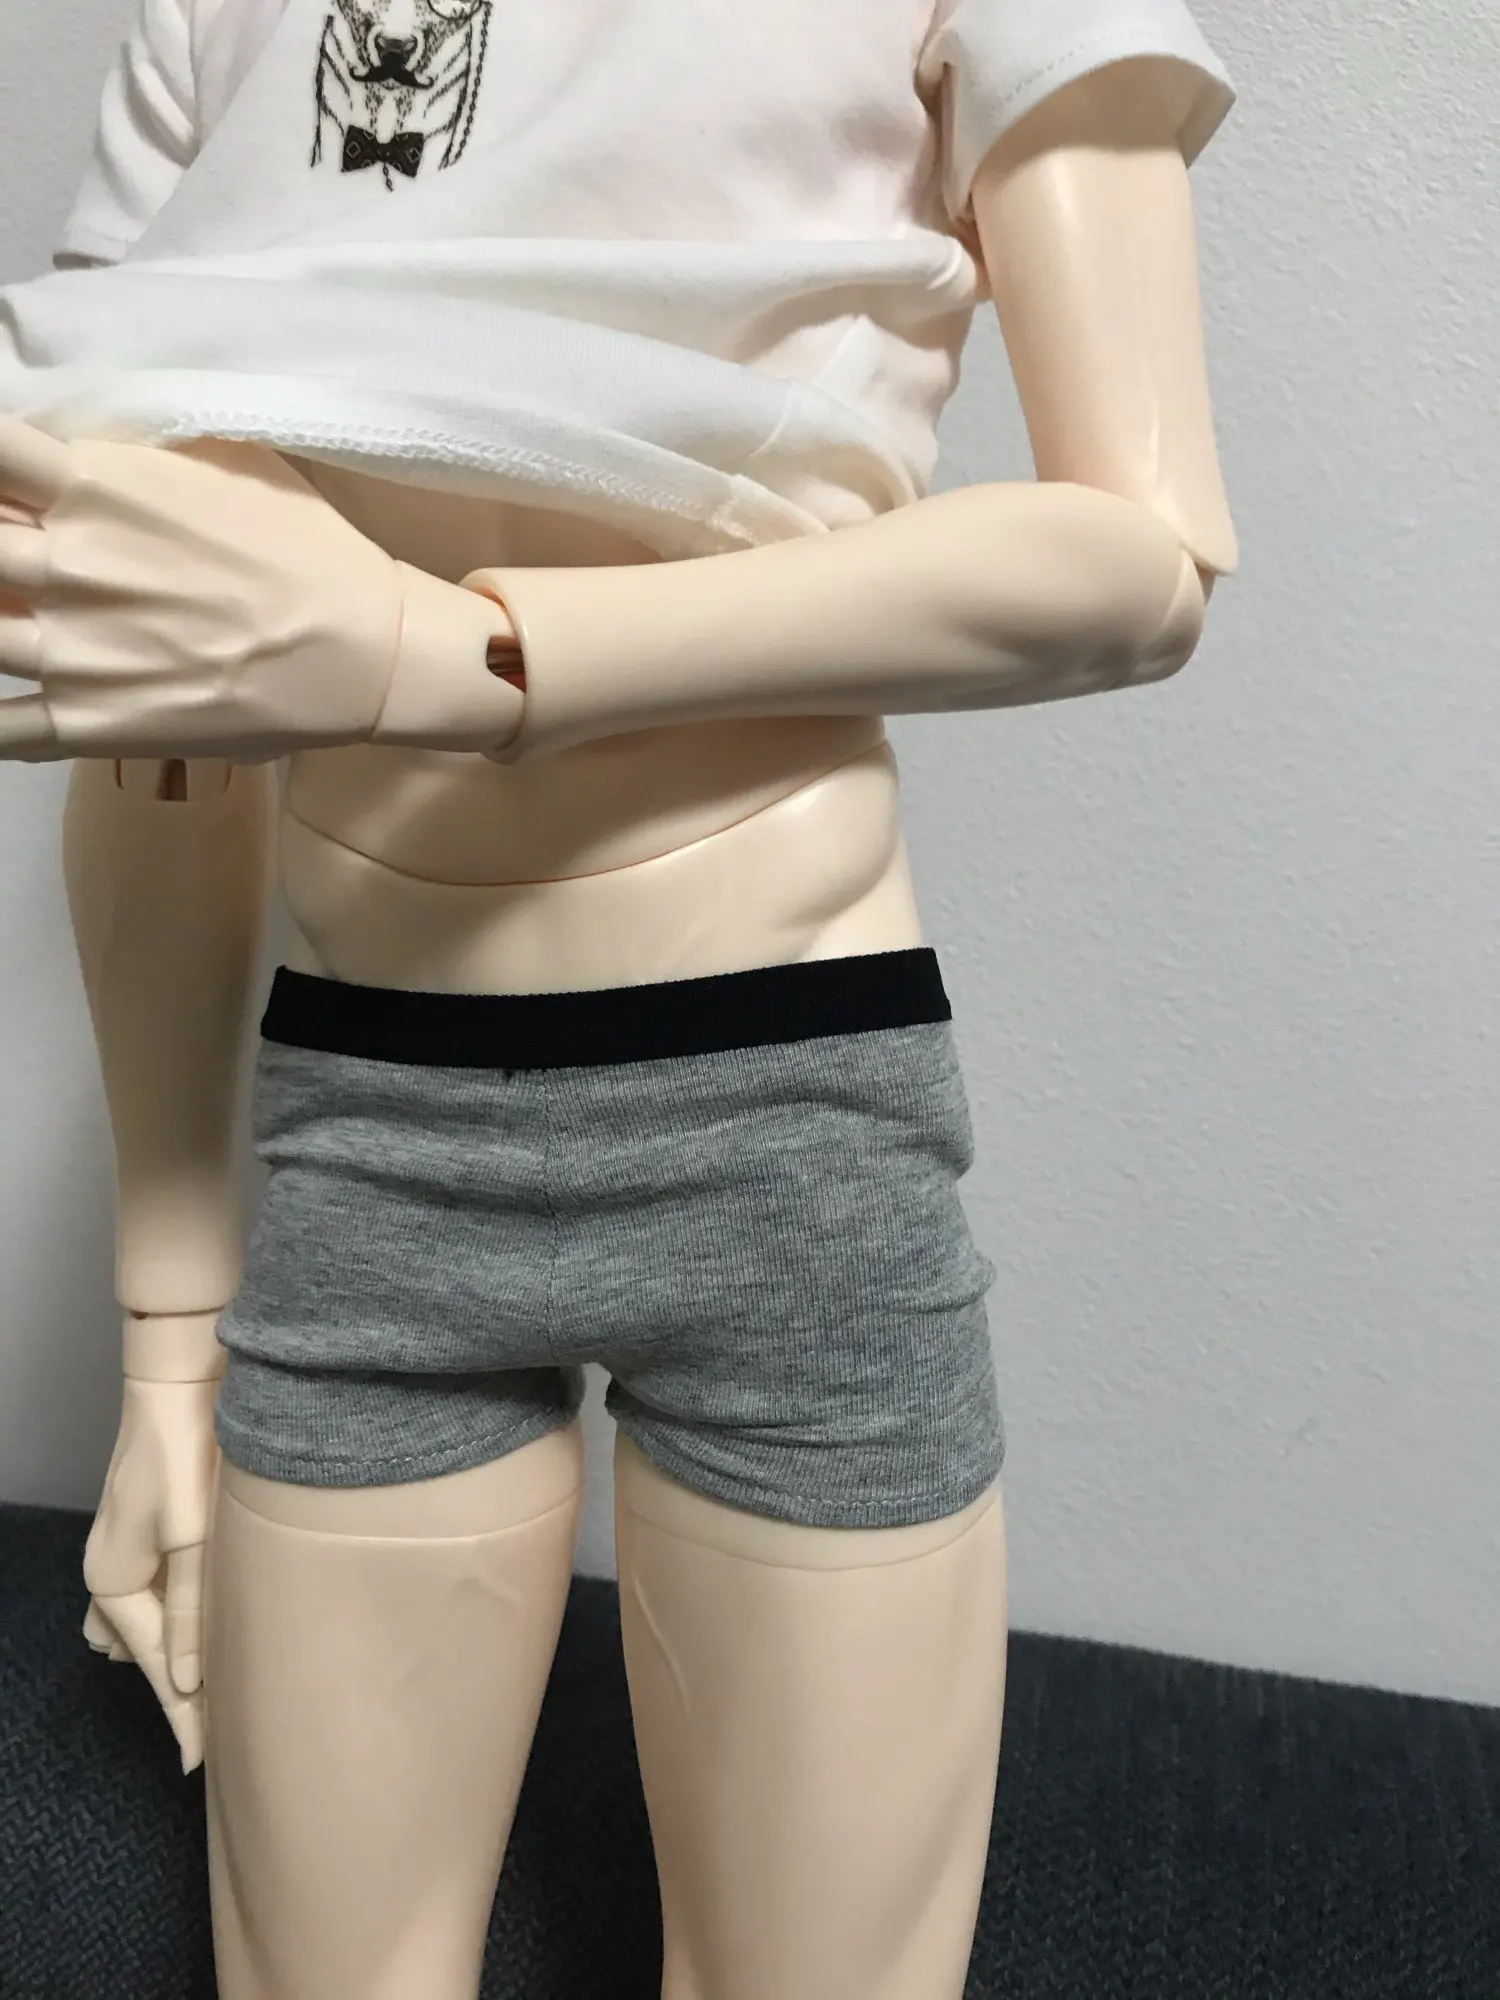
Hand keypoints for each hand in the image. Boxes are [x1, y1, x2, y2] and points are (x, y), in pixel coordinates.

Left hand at [0, 417, 511, 760]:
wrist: (364, 654)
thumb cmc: (306, 549)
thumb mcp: (224, 457)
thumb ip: (129, 452)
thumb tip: (67, 437)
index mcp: (93, 488)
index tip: (8, 480)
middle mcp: (69, 565)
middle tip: (22, 555)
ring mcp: (72, 653)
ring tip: (22, 612)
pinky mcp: (90, 724)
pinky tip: (11, 692)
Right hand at [83, 1316, 225, 1776]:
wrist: (179, 1379)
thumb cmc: (189, 1453)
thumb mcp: (195, 1536)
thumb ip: (194, 1608)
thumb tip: (190, 1680)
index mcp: (115, 1580)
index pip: (157, 1666)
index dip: (183, 1714)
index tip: (203, 1763)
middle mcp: (110, 1571)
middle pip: (144, 1651)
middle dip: (177, 1687)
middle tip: (217, 1728)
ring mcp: (124, 1549)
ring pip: (139, 1625)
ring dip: (172, 1652)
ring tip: (212, 1687)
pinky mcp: (147, 1529)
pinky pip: (148, 1595)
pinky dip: (171, 1618)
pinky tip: (201, 1624)